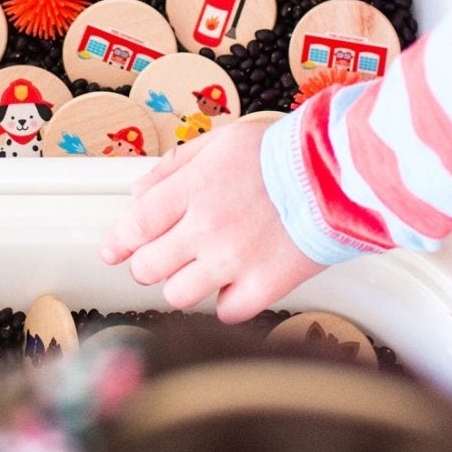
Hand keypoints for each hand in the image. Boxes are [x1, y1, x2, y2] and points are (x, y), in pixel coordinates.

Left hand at [98, 119, 327, 321]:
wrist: (339, 173)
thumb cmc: (284, 152)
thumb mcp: (222, 140)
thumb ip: (175, 166)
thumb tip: (139, 193)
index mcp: (193, 188)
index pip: (137, 224)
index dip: (119, 242)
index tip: (113, 251)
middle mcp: (206, 227)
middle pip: (149, 266)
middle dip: (147, 265)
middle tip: (158, 260)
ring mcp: (234, 260)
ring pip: (179, 294)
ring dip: (182, 284)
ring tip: (199, 271)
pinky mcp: (265, 285)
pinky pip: (226, 311)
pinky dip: (225, 301)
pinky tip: (234, 284)